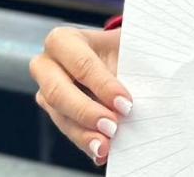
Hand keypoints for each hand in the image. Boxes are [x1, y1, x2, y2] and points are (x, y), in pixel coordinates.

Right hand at [30, 25, 131, 165]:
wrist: (120, 55)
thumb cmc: (123, 46)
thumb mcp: (127, 46)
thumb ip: (131, 63)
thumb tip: (147, 90)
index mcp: (64, 40)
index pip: (80, 62)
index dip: (102, 85)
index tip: (126, 103)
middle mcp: (47, 65)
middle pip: (57, 92)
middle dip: (86, 112)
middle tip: (113, 126)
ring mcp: (47, 91)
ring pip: (60, 117)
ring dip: (84, 134)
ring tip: (106, 146)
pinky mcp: (55, 113)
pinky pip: (67, 130)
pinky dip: (85, 141)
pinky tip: (101, 152)